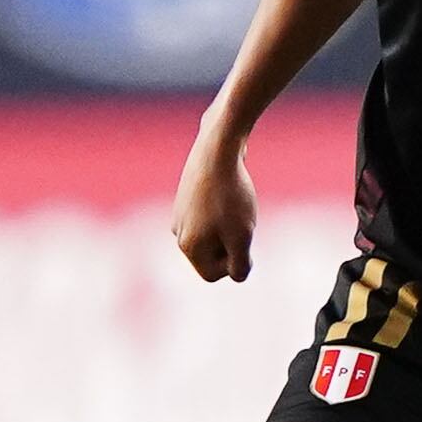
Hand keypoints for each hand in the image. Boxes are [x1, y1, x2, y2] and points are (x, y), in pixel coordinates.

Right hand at [173, 125, 255, 281]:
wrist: (218, 147)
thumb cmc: (232, 194)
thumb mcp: (242, 236)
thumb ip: (239, 264)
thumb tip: (237, 274)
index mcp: (187, 246)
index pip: (213, 274)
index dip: (235, 261)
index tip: (244, 237)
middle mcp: (177, 231)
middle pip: (212, 253)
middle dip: (231, 241)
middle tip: (243, 217)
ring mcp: (180, 212)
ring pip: (213, 232)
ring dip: (230, 224)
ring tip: (236, 202)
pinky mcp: (187, 194)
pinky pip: (210, 212)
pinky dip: (224, 207)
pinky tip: (230, 189)